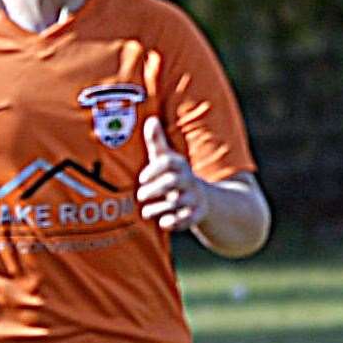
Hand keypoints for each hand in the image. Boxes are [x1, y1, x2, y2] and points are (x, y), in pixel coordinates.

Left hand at [136, 117, 207, 233]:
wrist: (202, 198)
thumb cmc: (175, 176)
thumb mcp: (166, 160)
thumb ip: (157, 143)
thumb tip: (151, 120)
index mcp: (179, 166)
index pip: (168, 162)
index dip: (154, 169)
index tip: (142, 178)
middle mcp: (188, 181)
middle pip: (171, 182)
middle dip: (154, 189)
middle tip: (140, 196)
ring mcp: (193, 198)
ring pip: (176, 202)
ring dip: (158, 208)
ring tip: (146, 212)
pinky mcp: (196, 215)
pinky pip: (186, 220)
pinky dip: (174, 222)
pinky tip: (163, 222)